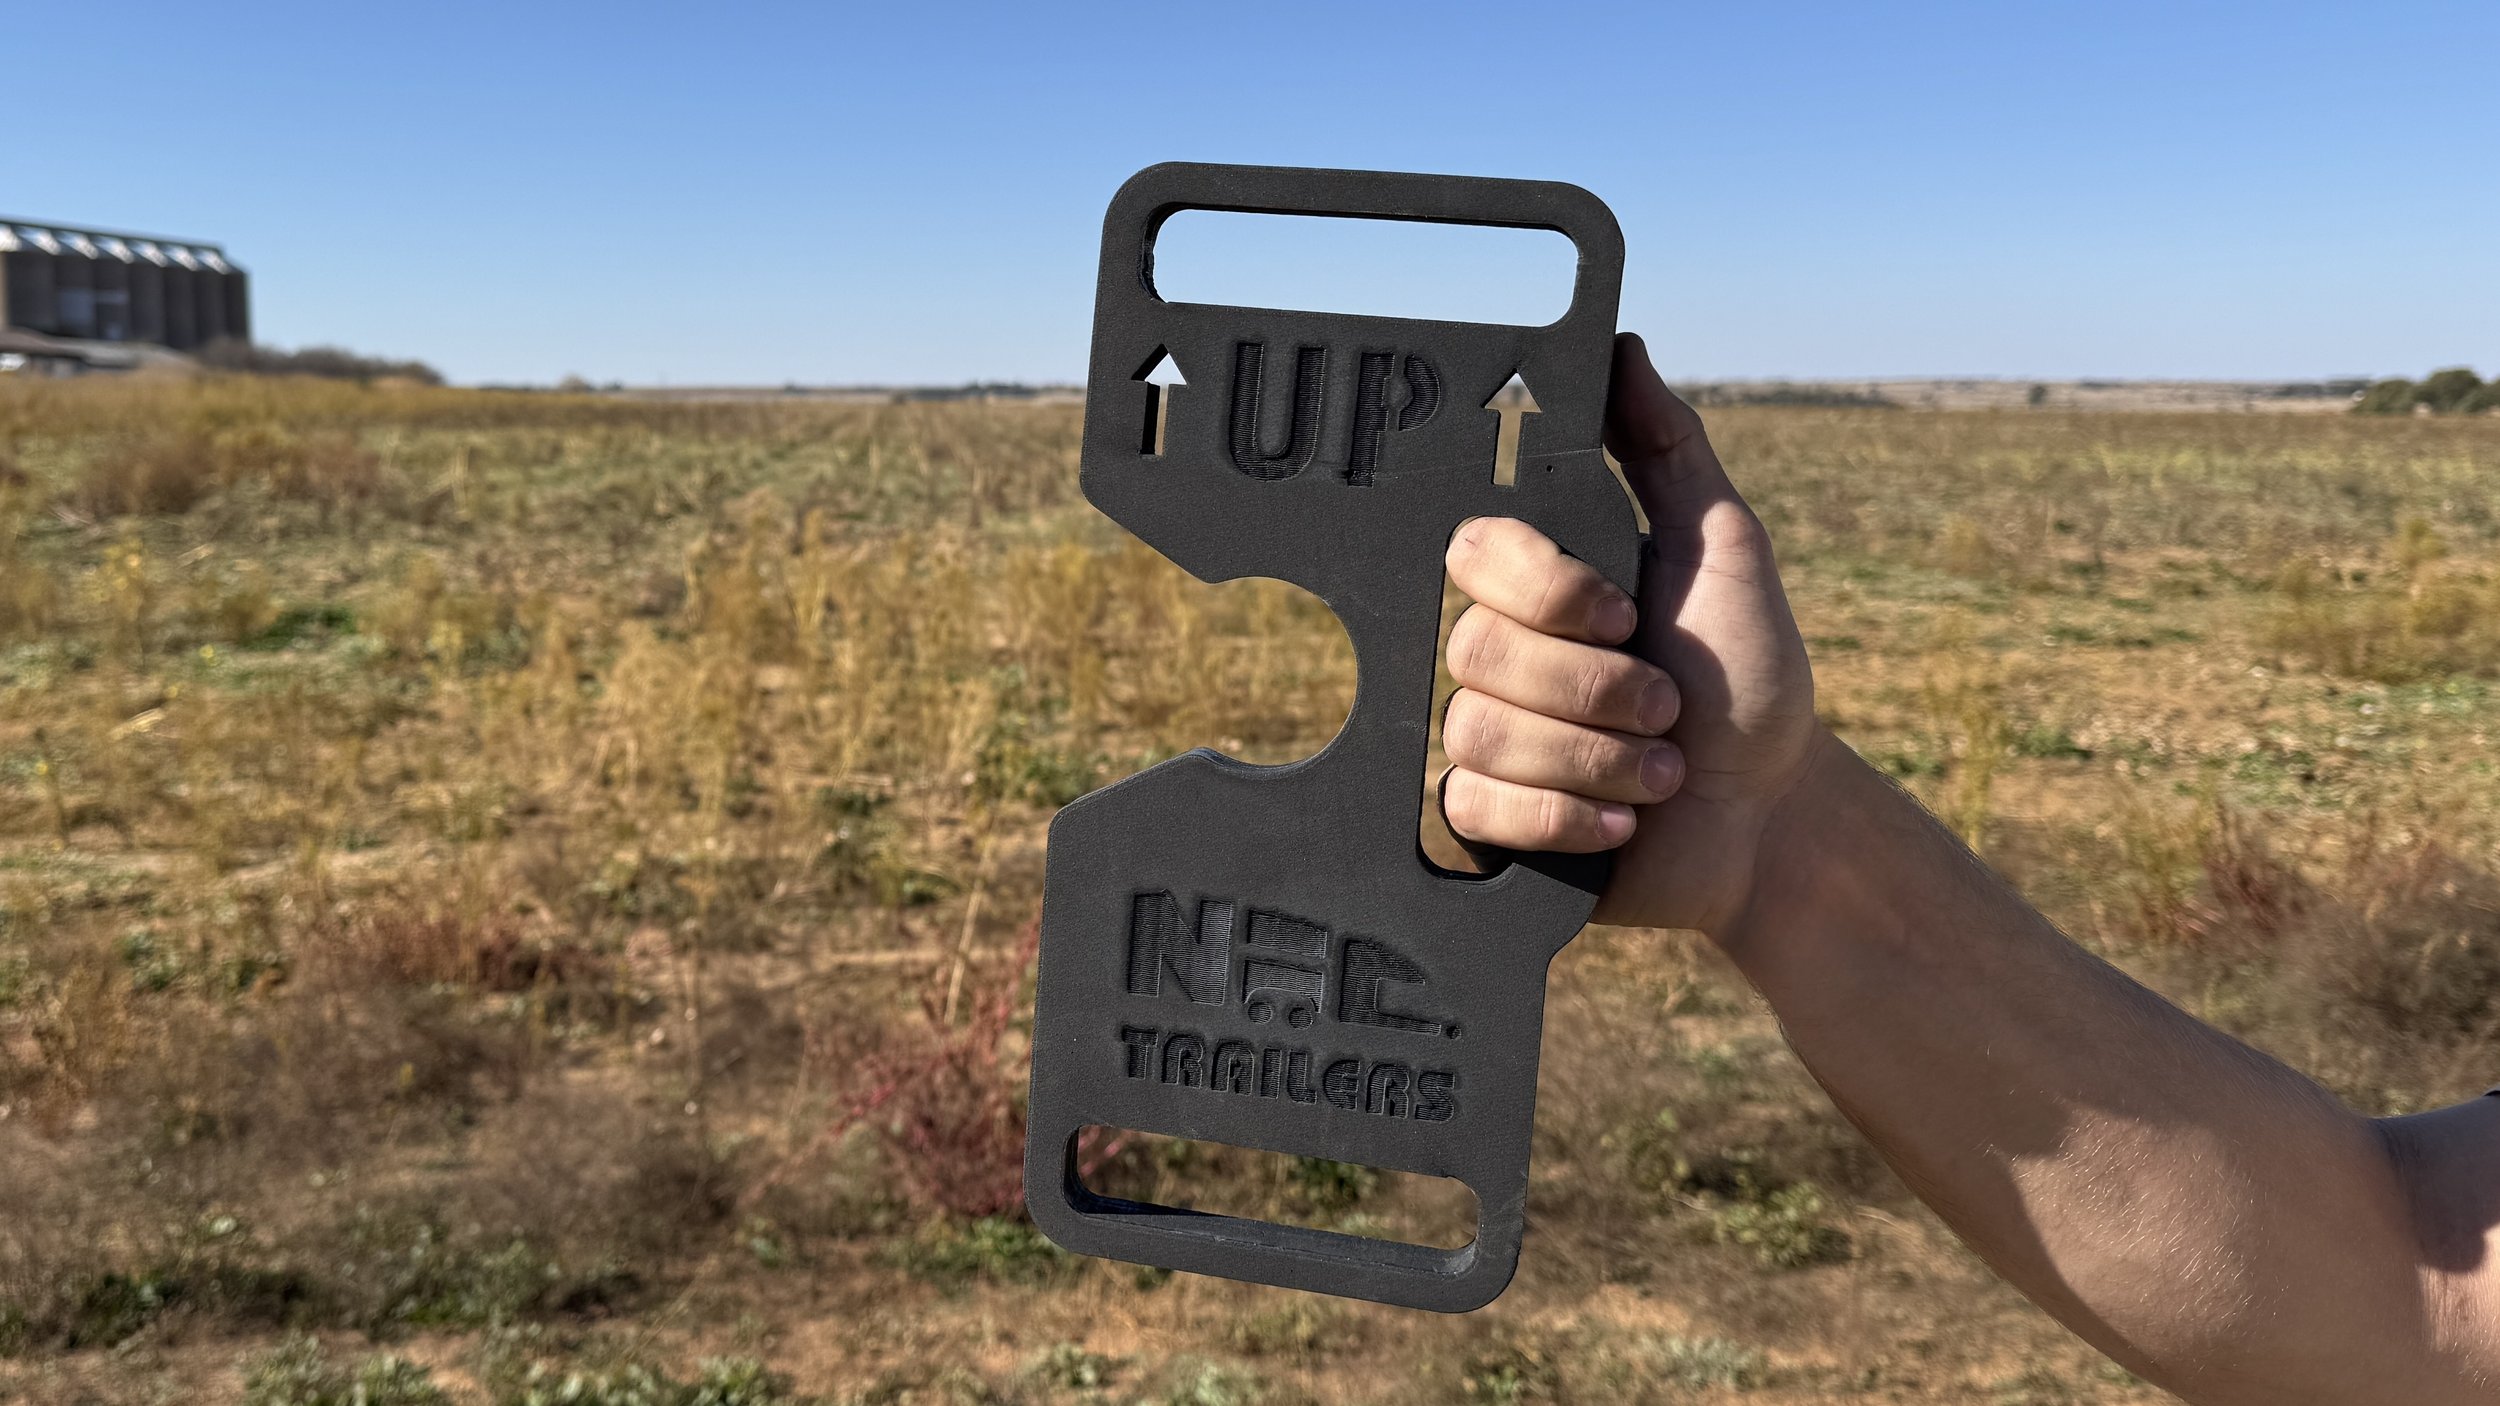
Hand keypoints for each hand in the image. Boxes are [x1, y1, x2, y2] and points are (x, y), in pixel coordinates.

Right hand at [1439, 333, 1828, 935]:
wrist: (1769, 816)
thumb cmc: (1750, 682)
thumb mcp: (1725, 552)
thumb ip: (1670, 449)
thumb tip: (1624, 347)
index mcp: (1540, 585)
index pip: (1475, 553)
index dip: (1548, 590)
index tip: (1628, 615)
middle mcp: (1499, 655)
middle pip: (1474, 651)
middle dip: (1595, 689)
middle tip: (1668, 708)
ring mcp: (1485, 740)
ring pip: (1479, 733)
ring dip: (1597, 760)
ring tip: (1660, 772)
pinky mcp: (1484, 823)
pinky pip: (1475, 810)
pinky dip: (1565, 822)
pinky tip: (1618, 825)